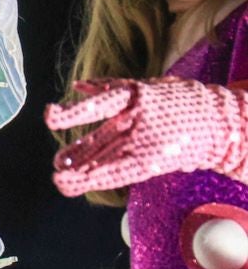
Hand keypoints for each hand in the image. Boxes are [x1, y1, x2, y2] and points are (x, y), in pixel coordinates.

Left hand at [46, 77, 247, 195]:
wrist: (219, 123)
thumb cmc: (179, 99)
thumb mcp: (146, 84)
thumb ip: (109, 86)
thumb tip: (78, 85)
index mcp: (135, 96)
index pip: (99, 105)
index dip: (73, 112)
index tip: (49, 117)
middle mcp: (138, 121)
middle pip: (101, 139)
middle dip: (76, 153)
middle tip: (56, 165)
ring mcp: (145, 142)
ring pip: (109, 159)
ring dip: (83, 171)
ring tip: (60, 180)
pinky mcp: (153, 159)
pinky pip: (123, 171)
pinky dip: (101, 178)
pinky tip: (82, 183)